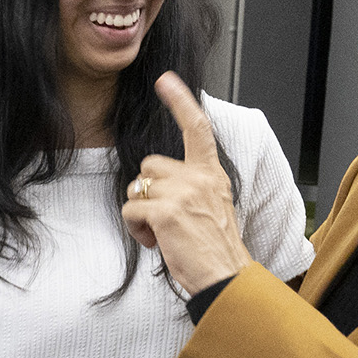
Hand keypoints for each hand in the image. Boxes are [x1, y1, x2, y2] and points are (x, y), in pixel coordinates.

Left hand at [121, 73, 254, 297]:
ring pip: (137, 187)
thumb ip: (191, 186)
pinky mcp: (166, 213)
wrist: (226, 277)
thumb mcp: (212, 206)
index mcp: (212, 174)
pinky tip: (155, 242)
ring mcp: (184, 193)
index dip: (180, 101)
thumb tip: (156, 184)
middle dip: (147, 191)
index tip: (166, 80)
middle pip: (150, 165)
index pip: (197, 128)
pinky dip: (135, 229)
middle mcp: (200, 178)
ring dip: (139, 212)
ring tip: (160, 233)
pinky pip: (131, 209)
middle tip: (163, 219)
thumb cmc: (215, 249)